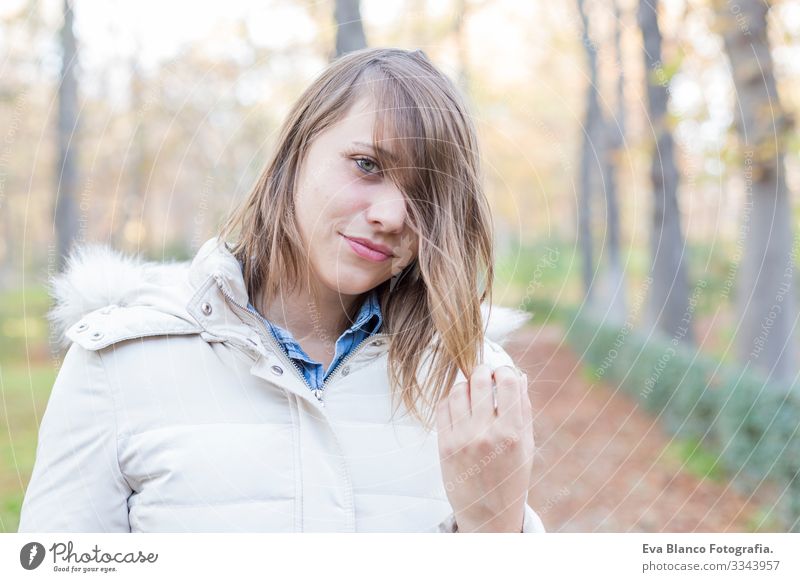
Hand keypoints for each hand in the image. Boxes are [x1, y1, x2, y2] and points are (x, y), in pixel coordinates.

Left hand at [436, 364, 534, 532]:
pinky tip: (461, 406)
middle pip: (479, 380)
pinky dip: (452, 399)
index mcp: (512, 434)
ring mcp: (462, 439)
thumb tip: (520, 376)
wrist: (488, 514)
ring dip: (467, 385)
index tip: (504, 374)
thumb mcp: (527, 446)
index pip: (508, 382)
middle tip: (486, 376)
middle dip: (483, 372)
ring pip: (459, 389)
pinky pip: (443, 406)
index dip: (506, 371)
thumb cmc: (511, 478)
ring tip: (473, 393)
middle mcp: (486, 434)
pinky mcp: (444, 444)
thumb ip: (523, 410)